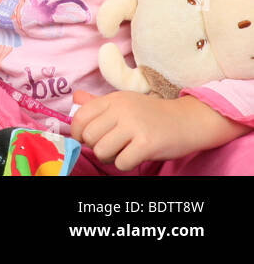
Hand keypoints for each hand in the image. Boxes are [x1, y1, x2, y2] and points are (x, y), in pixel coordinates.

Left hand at [70, 88, 244, 169]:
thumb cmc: (151, 115)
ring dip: (109, 157)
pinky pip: (122, 162)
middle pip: (89, 136)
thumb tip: (75, 98)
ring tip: (121, 152)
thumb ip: (99, 103)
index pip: (80, 117)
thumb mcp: (124, 102)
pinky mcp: (148, 144)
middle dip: (94, 147)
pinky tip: (134, 157)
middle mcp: (121, 110)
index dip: (77, 132)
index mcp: (113, 99)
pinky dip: (125, 164)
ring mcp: (135, 126)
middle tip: (108, 147)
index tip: (86, 139)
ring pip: (102, 151)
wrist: (188, 120)